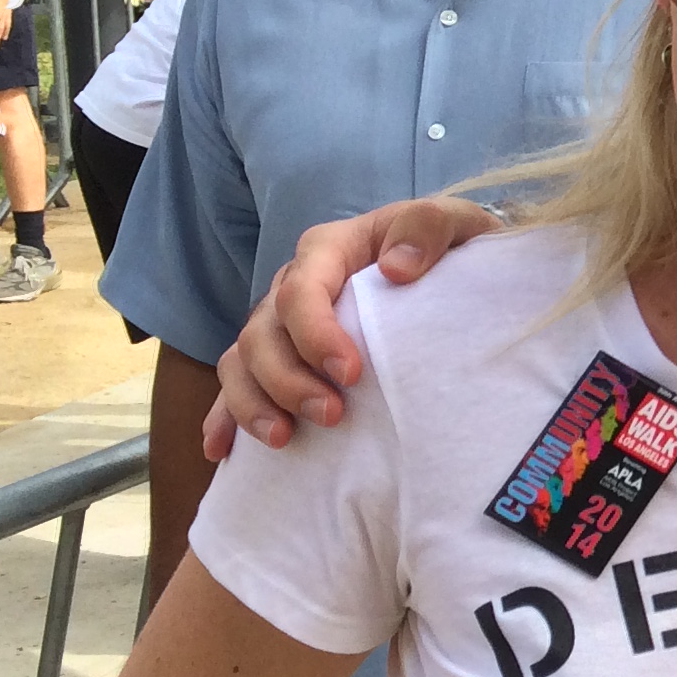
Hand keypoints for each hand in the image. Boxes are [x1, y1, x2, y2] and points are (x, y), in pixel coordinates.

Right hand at [202, 197, 497, 460]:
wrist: (448, 268)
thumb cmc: (448, 246)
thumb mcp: (453, 223)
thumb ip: (428, 229)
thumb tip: (397, 267)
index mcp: (328, 251)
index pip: (301, 291)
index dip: (316, 334)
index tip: (351, 373)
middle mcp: (294, 285)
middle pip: (263, 333)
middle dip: (288, 380)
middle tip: (331, 415)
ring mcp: (281, 324)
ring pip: (241, 362)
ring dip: (253, 403)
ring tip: (282, 438)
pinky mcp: (280, 358)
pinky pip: (237, 386)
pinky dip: (225, 418)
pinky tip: (223, 452)